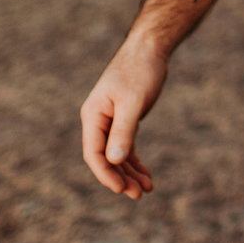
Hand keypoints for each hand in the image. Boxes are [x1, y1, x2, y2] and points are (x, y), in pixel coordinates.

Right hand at [79, 39, 166, 198]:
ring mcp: (110, 120)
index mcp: (93, 115)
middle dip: (120, 178)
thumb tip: (113, 161)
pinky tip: (146, 174)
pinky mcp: (124, 118)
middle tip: (140, 194)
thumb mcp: (132, 102)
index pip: (94, 153)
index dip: (106, 174)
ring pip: (116, 155)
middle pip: (105, 158)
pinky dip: (134, 160)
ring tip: (147, 188)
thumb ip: (123, 131)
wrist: (150, 48)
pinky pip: (125, 146)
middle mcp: (98, 120)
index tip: (122, 190)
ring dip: (129, 172)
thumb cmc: (140, 71)